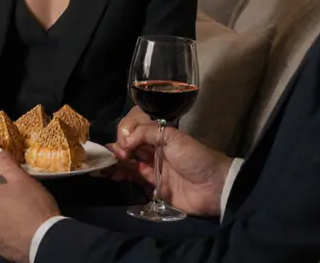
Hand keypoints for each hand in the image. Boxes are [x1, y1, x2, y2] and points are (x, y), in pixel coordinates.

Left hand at [0, 149, 58, 262]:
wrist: (45, 240)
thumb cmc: (35, 207)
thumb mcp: (23, 180)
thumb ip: (7, 165)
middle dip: (1, 206)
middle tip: (19, 204)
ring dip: (6, 223)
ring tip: (25, 220)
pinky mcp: (2, 250)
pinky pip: (4, 241)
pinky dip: (11, 237)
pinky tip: (25, 234)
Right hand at [114, 122, 231, 217]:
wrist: (213, 186)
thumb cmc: (194, 158)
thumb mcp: (173, 137)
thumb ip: (146, 133)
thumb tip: (123, 141)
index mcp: (161, 135)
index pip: (135, 131)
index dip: (125, 136)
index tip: (122, 144)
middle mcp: (155, 149)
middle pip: (130, 147)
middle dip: (117, 149)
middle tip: (109, 157)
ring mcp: (154, 168)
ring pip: (130, 162)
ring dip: (117, 162)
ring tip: (106, 166)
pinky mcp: (155, 186)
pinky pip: (135, 178)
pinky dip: (123, 175)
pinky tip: (113, 174)